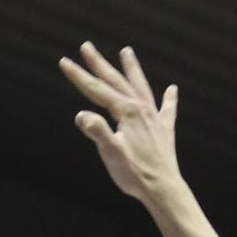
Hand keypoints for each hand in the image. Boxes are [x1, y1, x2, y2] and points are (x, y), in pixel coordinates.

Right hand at [59, 42, 181, 206]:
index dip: (79, 76)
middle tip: (86, 46)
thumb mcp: (111, 153)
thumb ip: (97, 132)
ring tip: (126, 51)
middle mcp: (141, 108)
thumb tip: (81, 115)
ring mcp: (154, 117)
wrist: (162, 189)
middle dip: (99, 64)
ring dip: (132, 69)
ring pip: (140, 86)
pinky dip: (169, 98)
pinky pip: (167, 109)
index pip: (97, 90)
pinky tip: (172, 89)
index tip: (64, 62)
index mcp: (126, 112)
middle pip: (116, 81)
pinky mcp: (164, 130)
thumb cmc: (135, 175)